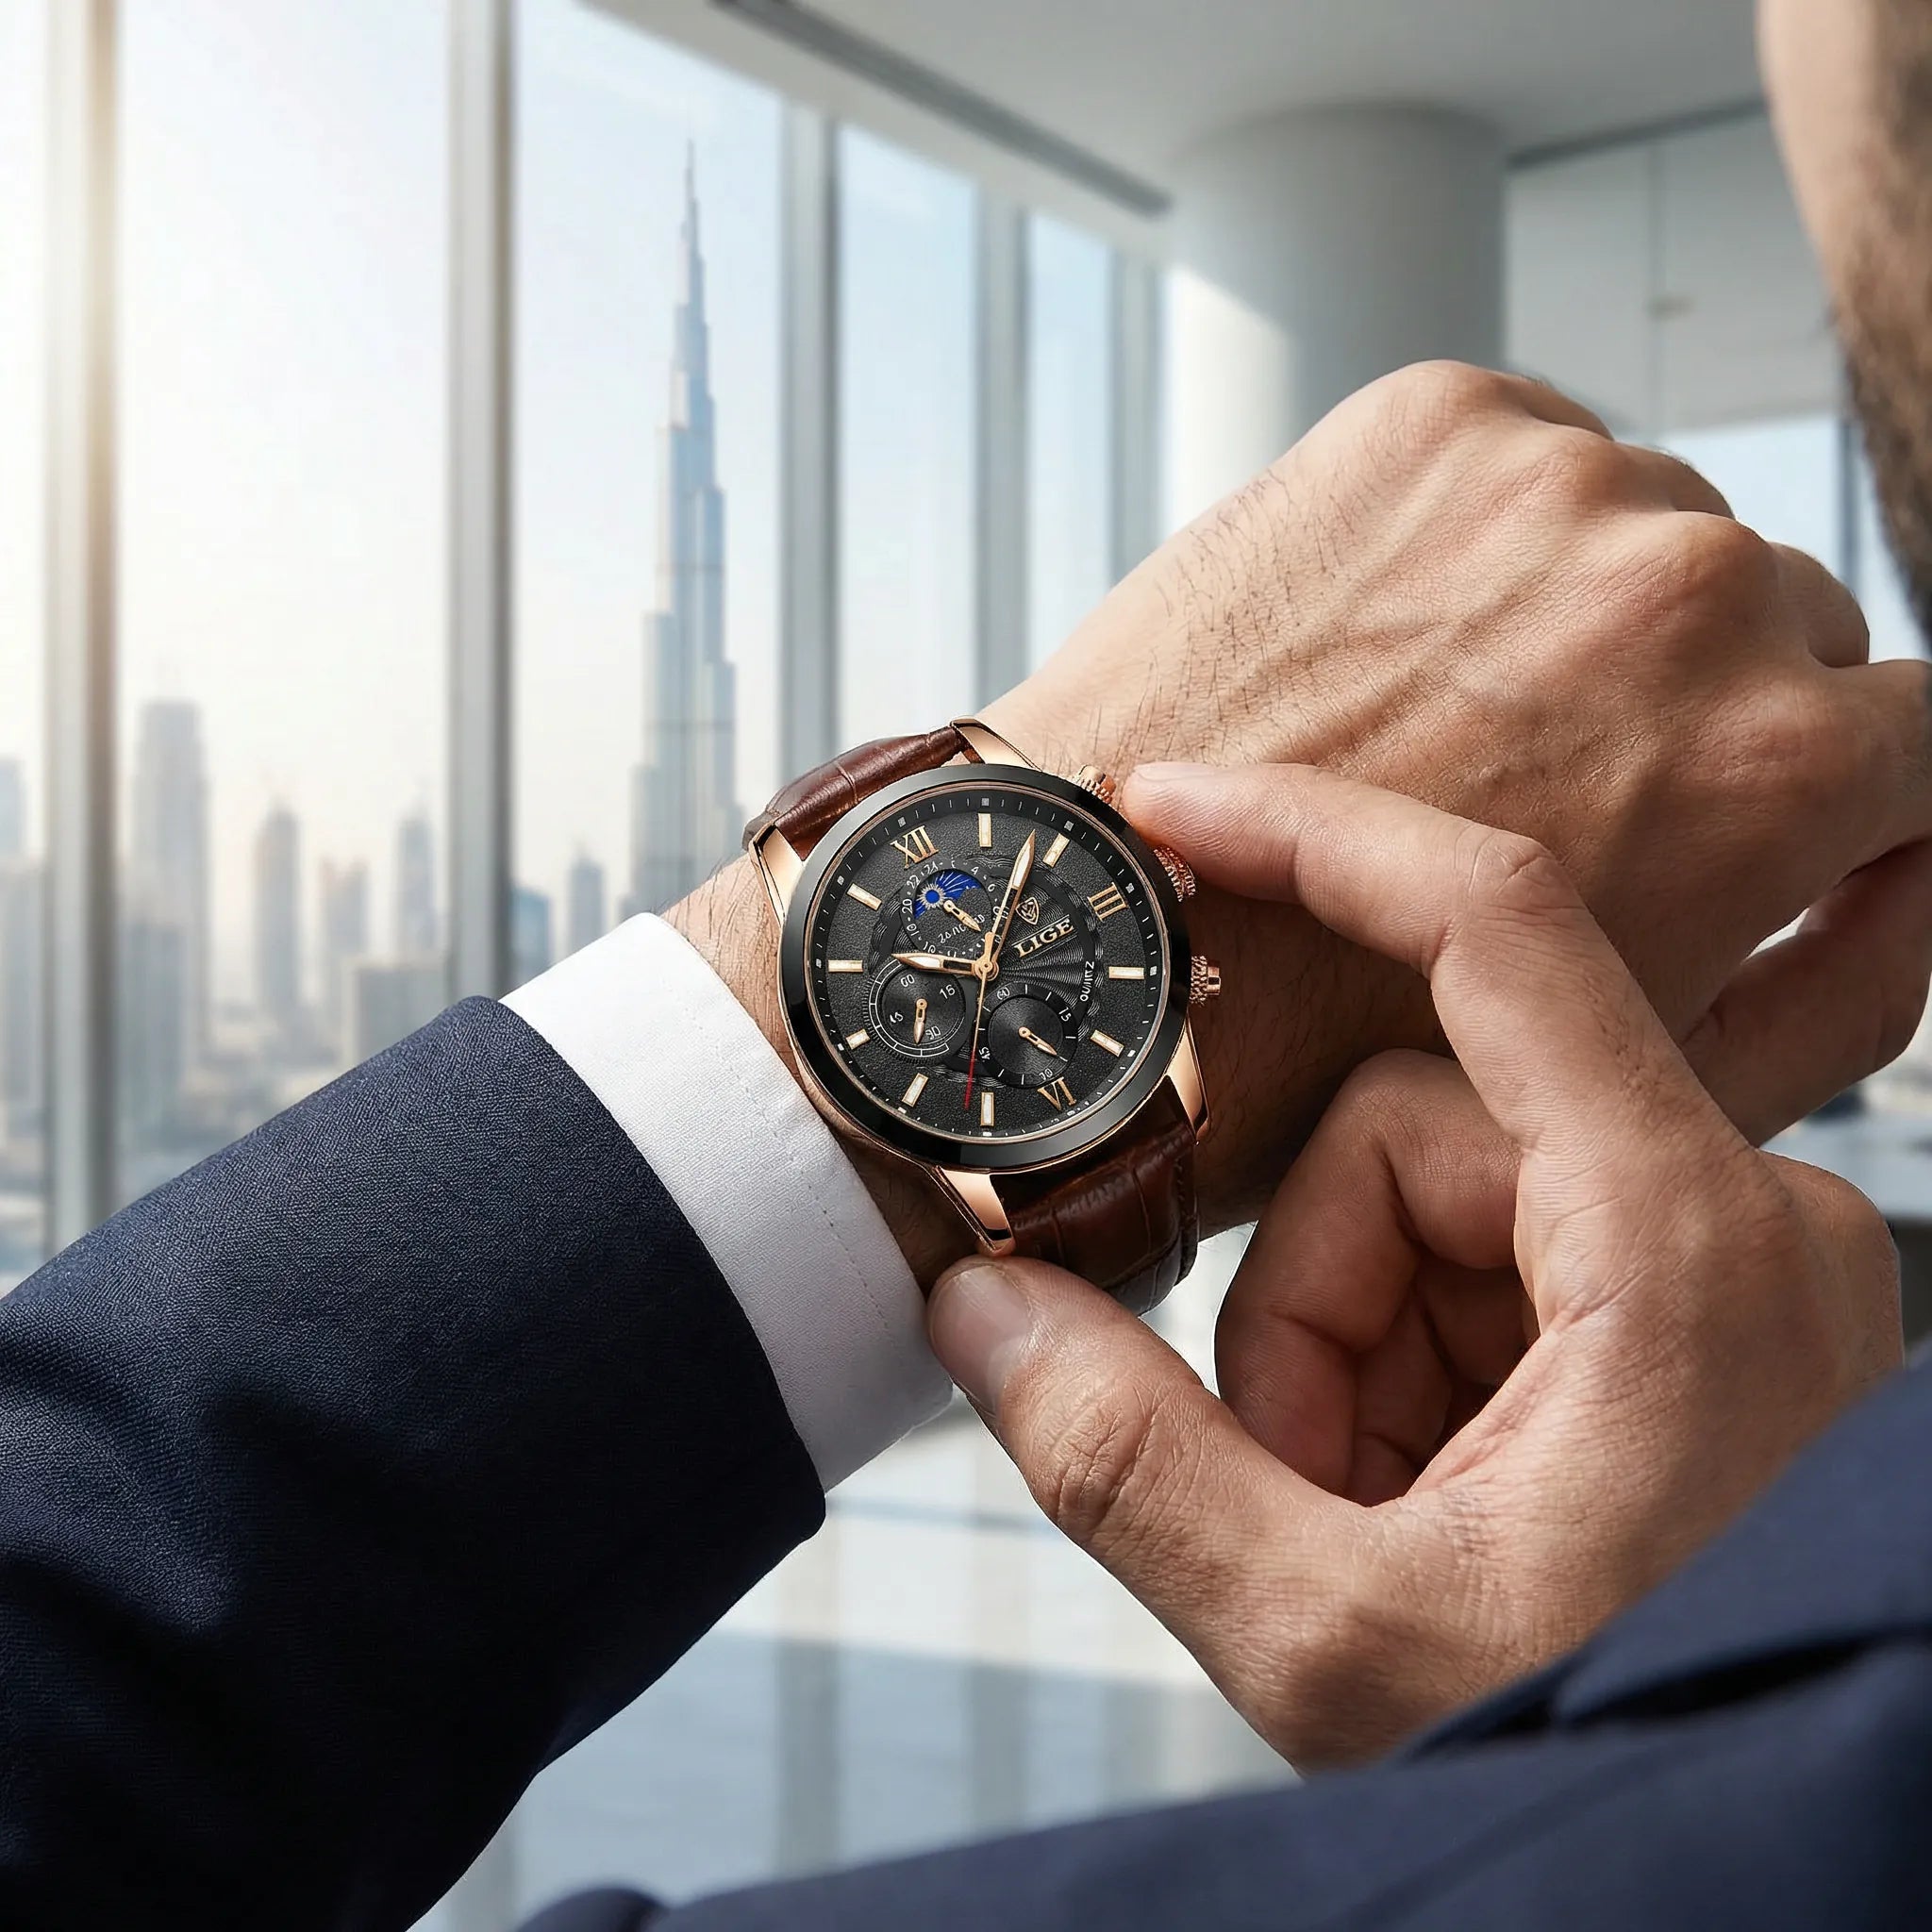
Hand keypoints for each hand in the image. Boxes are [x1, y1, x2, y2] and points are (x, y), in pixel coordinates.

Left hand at [674, 361, 1931, 1277]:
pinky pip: (1527, 464)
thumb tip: (1922, 861)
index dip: (1819, 785)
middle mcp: (1695, 592)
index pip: (1915, 728)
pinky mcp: (1431, 419)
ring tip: (1435, 724)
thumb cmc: (1337, 1038)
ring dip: (1577, 614)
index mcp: (1783, 760)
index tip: (1724, 809)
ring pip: (1647, 534)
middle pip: (1777, 620)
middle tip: (1538, 786)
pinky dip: (1479, 541)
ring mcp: (1558, 482)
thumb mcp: (1634, 1076)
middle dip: (1689, 704)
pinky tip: (1382, 648)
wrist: (1083, 933)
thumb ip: (1851, 976)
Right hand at [927, 766, 1927, 1766]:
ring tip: (1383, 1512)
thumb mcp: (1338, 1647)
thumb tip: (976, 1308)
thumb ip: (1127, 1463)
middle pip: (1406, 1132)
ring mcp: (1714, 1265)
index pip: (1499, 932)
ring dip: (1352, 1352)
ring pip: (1423, 1199)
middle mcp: (1737, 1223)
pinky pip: (1474, 1260)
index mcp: (1691, 1255)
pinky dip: (1409, 1369)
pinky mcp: (1683, 1306)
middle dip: (1309, 1304)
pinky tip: (1431, 1493)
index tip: (1176, 804)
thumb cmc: (1611, 1773)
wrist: (1742, 1867)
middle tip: (1319, 1485)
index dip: (1314, 838)